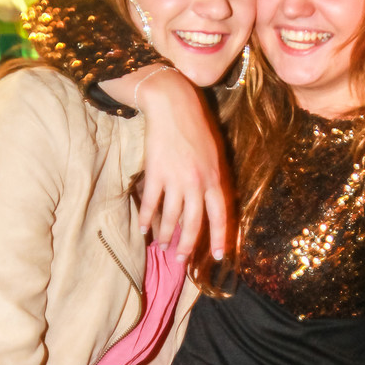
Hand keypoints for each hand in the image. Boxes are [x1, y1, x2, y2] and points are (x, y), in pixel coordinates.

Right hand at [136, 69, 227, 261]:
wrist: (173, 105)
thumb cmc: (196, 128)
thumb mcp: (215, 154)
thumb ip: (215, 180)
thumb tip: (214, 204)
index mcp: (215, 178)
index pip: (221, 216)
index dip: (220, 238)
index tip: (219, 257)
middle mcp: (197, 182)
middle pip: (194, 223)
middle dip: (188, 245)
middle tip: (181, 260)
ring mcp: (176, 179)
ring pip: (171, 217)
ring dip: (166, 235)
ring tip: (162, 246)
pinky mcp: (156, 173)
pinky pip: (151, 203)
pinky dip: (147, 219)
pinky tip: (144, 230)